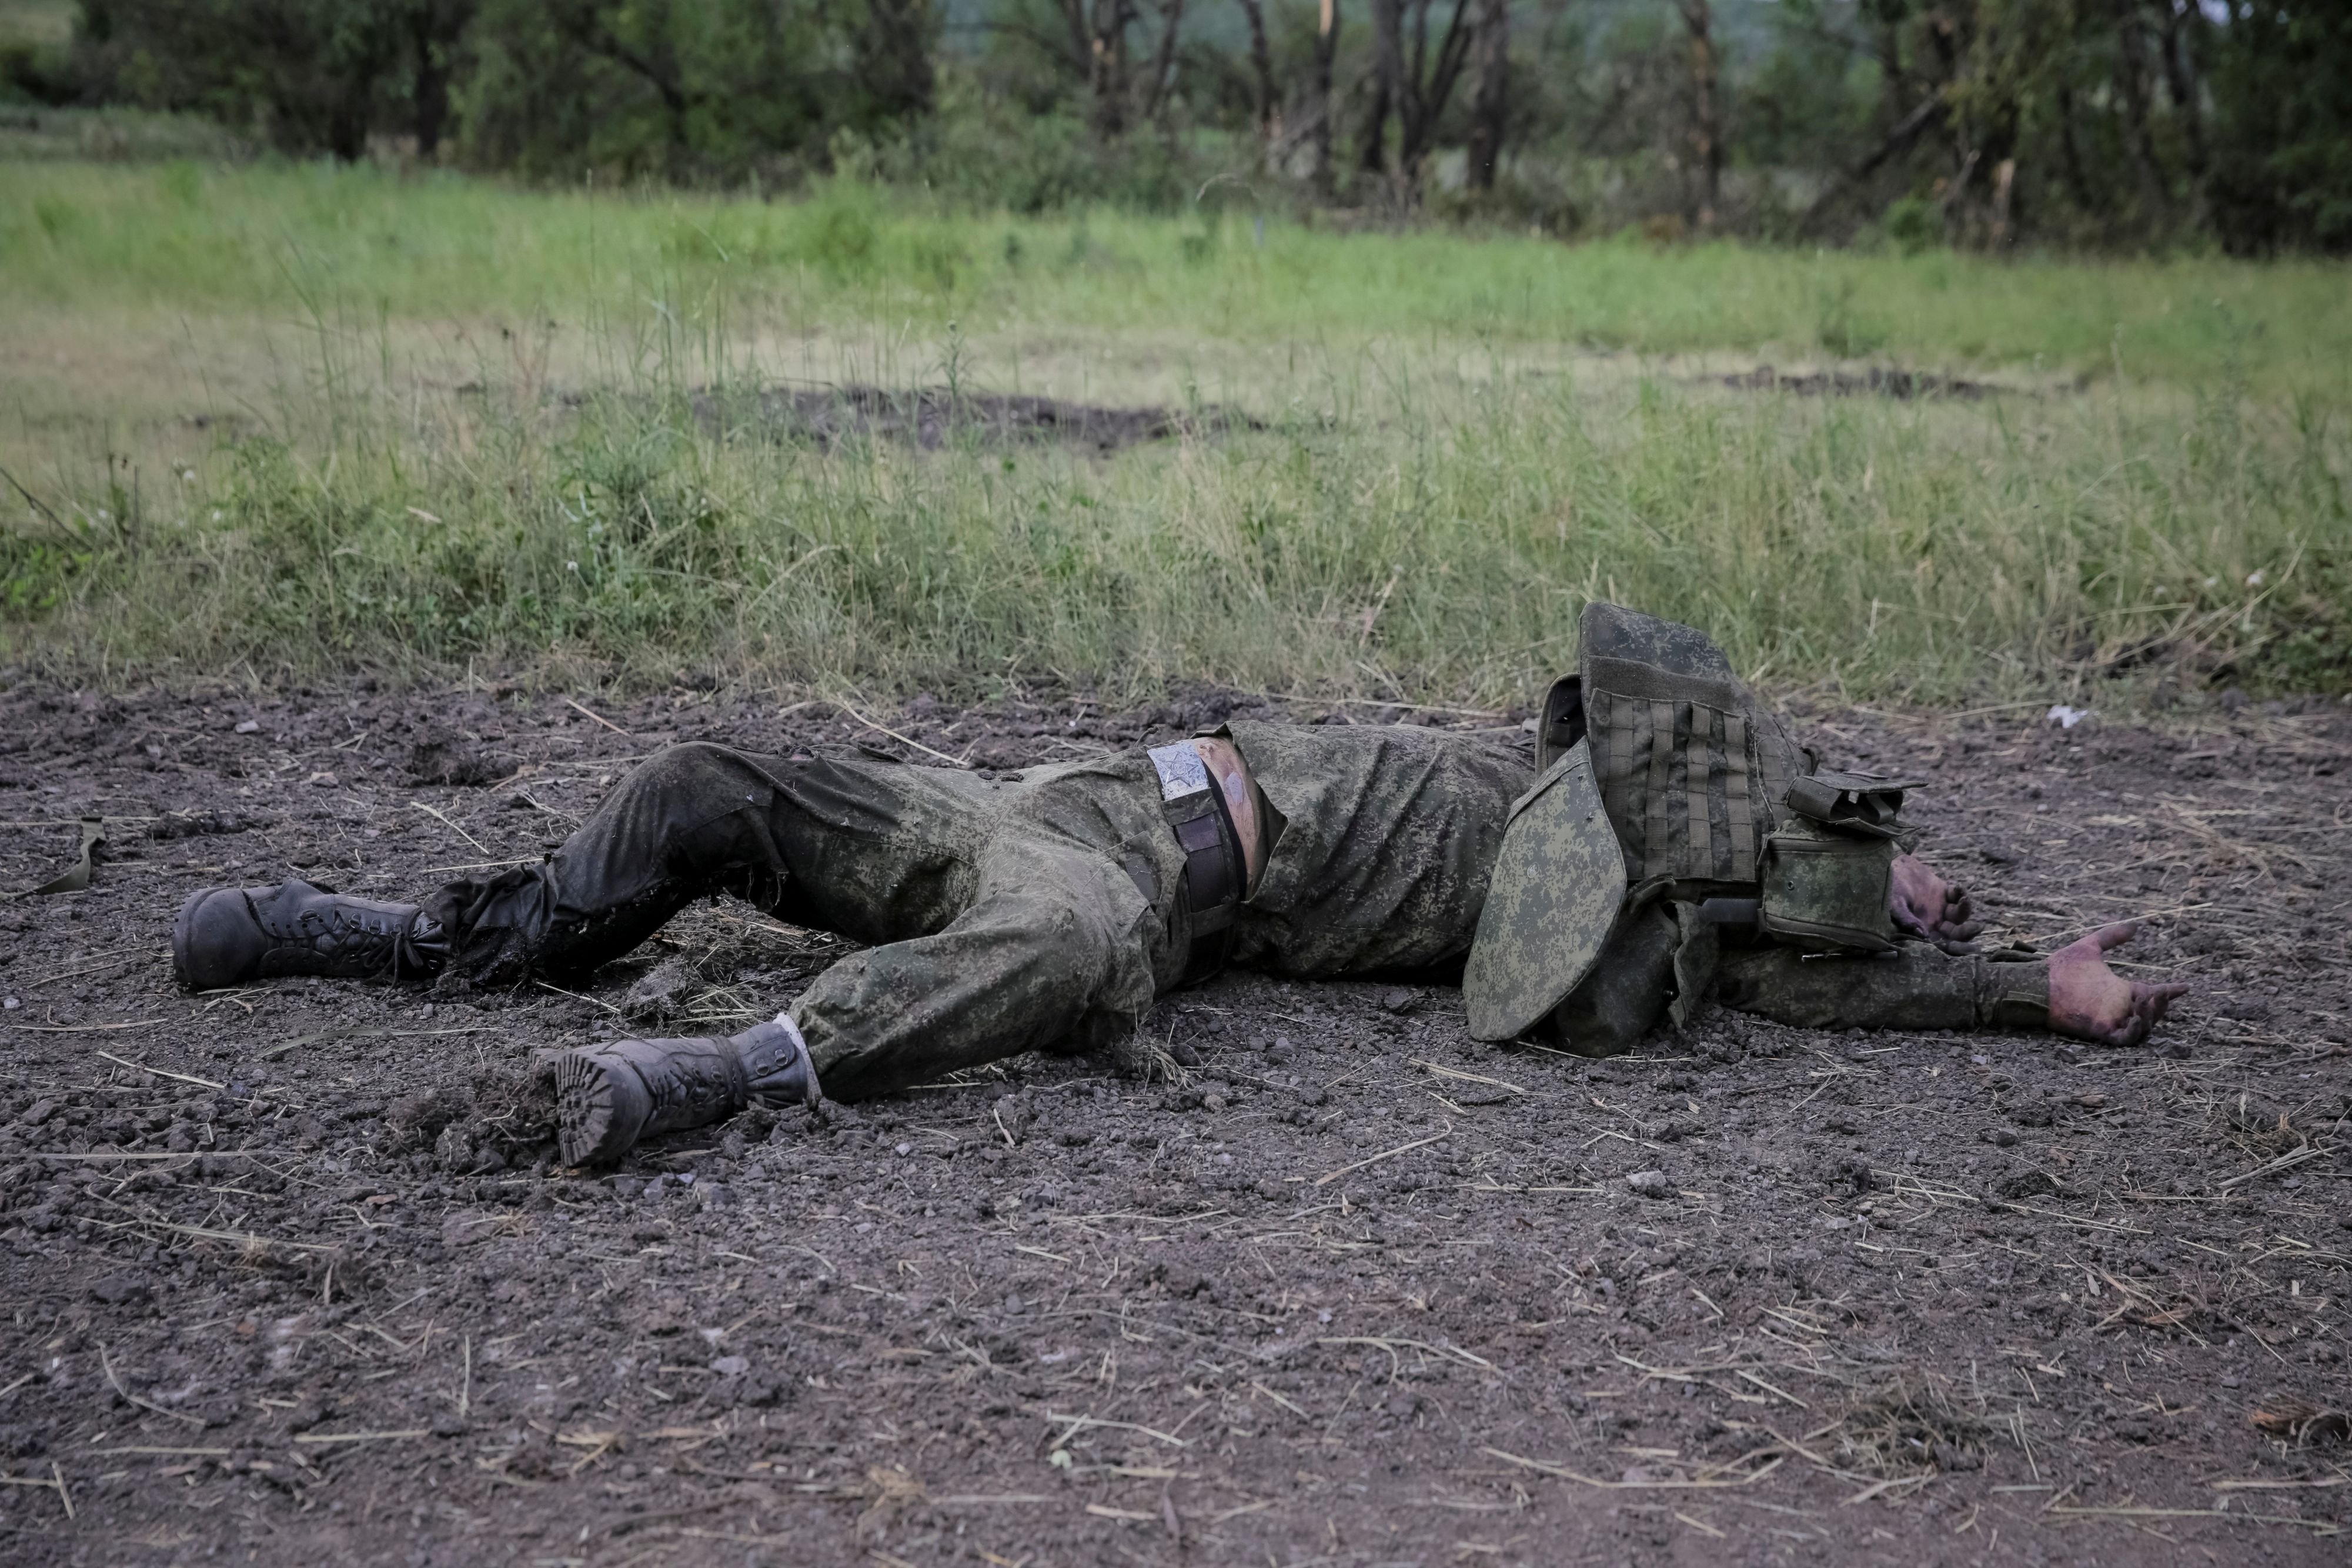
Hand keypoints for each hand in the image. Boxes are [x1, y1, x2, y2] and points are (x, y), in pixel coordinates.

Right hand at [1889, 854, 1983, 952]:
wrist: (1891, 867)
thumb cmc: (1890, 890)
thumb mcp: (1895, 906)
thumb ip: (1907, 920)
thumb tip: (1923, 935)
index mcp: (1923, 931)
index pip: (1942, 945)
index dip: (1956, 949)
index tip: (1969, 950)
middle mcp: (1935, 922)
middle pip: (1956, 933)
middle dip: (1967, 932)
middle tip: (1977, 927)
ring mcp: (1941, 908)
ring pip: (1960, 915)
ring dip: (1965, 909)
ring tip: (1964, 900)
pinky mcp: (1945, 892)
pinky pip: (1957, 896)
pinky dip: (1961, 893)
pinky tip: (1958, 888)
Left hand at [2048, 923, 2189, 1046]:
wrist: (2036, 982)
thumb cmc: (2059, 967)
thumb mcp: (2089, 947)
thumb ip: (2111, 937)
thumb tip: (2135, 925)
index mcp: (2119, 990)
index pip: (2151, 993)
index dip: (2170, 992)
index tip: (2185, 986)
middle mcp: (2117, 1006)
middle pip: (2151, 1013)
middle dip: (2162, 1006)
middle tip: (2163, 993)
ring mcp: (2109, 1019)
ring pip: (2142, 1028)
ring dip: (2151, 1017)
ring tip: (2148, 1000)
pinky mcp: (2098, 1029)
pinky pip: (2124, 1039)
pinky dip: (2134, 1031)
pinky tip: (2136, 1017)